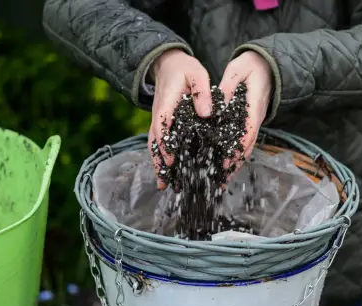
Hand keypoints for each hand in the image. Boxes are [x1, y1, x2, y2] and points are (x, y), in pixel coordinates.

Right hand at [148, 49, 211, 189]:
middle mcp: (159, 115)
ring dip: (159, 166)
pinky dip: (163, 159)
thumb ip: (202, 91)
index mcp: (167, 103)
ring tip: (165, 186)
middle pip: (155, 142)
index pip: (162, 125)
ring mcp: (159, 121)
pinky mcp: (163, 125)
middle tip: (164, 183)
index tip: (170, 160)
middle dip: (159, 164)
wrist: (167, 63)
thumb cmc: (184, 69)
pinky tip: (169, 173)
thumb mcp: (197, 74)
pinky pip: (160, 143)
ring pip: (156, 146)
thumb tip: (207, 113)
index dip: (165, 144)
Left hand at [218, 51, 272, 177]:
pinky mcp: (250, 121)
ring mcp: (254, 121)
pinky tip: (226, 162)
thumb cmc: (252, 65)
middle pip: (247, 146)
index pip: (247, 132)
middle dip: (235, 163)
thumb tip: (217, 104)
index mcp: (253, 106)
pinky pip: (244, 140)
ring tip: (222, 178)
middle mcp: (255, 118)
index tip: (226, 161)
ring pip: (247, 146)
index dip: (236, 148)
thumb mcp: (238, 69)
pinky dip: (236, 153)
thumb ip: (228, 86)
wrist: (269, 63)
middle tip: (221, 179)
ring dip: (236, 162)